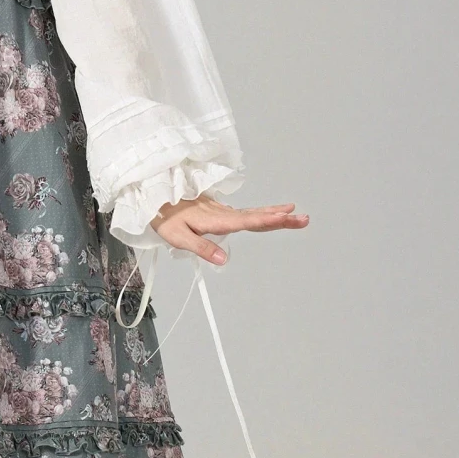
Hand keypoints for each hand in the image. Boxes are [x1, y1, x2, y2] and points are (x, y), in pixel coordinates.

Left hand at [150, 193, 308, 263]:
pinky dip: (261, 213)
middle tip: (304, 219)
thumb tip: (224, 260)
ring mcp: (222, 212)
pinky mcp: (219, 212)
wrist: (155, 197)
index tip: (286, 217)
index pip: (246, 221)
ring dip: (274, 214)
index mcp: (216, 220)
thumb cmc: (165, 218)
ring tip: (294, 214)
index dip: (267, 220)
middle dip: (281, 218)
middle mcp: (223, 214)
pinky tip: (269, 214)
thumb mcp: (178, 237)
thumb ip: (202, 248)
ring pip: (253, 213)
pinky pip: (245, 213)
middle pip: (256, 216)